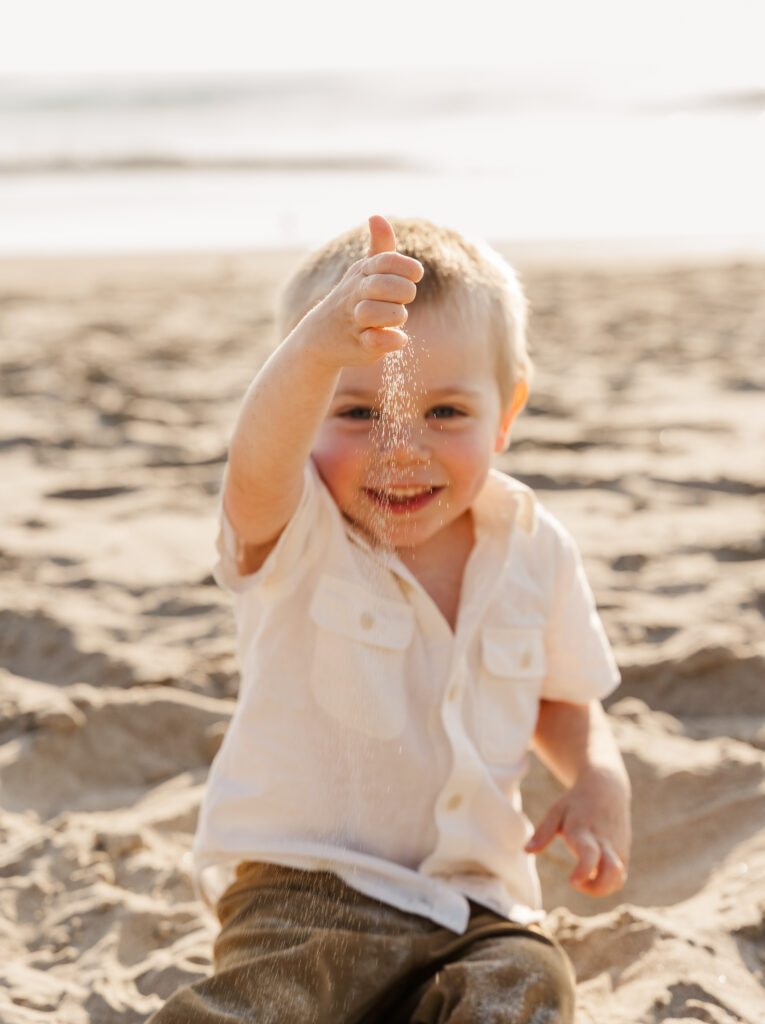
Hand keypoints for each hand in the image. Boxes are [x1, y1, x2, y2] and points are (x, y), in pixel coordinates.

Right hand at [298, 215, 423, 367]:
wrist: (320, 336)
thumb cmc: (352, 298)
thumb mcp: (363, 270)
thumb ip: (379, 247)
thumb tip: (376, 216)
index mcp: (361, 273)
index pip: (386, 261)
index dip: (406, 267)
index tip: (415, 275)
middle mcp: (355, 294)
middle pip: (382, 285)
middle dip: (403, 291)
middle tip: (405, 298)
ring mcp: (356, 321)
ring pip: (376, 313)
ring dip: (396, 315)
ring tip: (397, 318)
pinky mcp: (360, 346)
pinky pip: (376, 341)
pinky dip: (391, 340)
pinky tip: (399, 338)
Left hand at [525, 766, 630, 896]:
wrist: (606, 789)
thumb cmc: (576, 802)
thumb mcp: (556, 811)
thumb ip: (543, 832)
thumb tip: (526, 850)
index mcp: (584, 831)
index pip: (589, 855)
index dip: (583, 871)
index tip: (572, 883)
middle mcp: (604, 842)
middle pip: (612, 872)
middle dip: (596, 888)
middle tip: (576, 882)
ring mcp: (616, 848)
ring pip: (617, 878)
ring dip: (601, 888)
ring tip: (582, 879)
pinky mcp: (623, 853)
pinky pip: (618, 876)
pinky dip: (606, 883)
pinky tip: (592, 874)